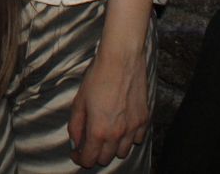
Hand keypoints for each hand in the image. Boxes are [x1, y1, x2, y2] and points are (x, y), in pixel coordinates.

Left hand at [70, 30, 151, 167]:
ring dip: (112, 148)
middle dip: (94, 154)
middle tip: (89, 142)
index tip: (76, 152)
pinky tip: (122, 127)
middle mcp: (117, 134)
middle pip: (105, 158)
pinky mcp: (144, 119)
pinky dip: (129, 138)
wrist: (121, 59)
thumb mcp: (79, 101)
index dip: (80, 158)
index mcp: (98, 130)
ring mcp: (133, 128)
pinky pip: (137, 139)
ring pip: (123, 152)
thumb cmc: (97, 76)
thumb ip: (75, 125)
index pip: (89, 159)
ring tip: (106, 134)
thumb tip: (75, 142)